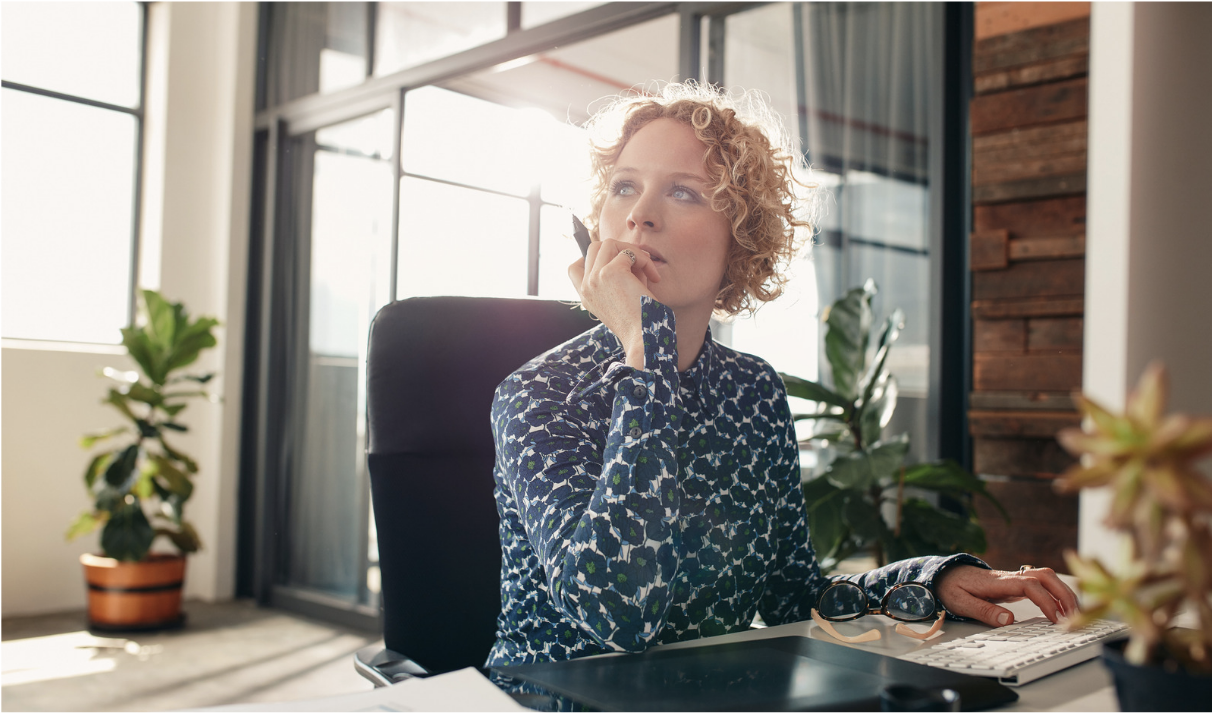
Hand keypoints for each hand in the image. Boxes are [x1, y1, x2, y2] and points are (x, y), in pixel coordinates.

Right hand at [569, 238, 660, 369]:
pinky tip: (654, 278)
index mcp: (585, 296)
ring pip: (609, 243)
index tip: (613, 260)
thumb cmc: (639, 321)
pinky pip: (629, 253)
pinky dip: (645, 261)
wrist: (642, 337)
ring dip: (632, 251)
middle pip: (594, 248)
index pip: (574, 267)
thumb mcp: (620, 298)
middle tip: (638, 262)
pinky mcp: (610, 272)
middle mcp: (586, 286)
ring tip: (647, 269)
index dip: (591, 257)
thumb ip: (617, 276)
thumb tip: (627, 251)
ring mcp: (595, 278)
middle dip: (619, 249)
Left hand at [935, 565, 1079, 626]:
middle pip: (1044, 576)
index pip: (1029, 585)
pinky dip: (1056, 592)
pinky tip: (1062, 607)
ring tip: (1075, 613)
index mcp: (997, 582)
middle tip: (1075, 616)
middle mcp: (1009, 577)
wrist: (944, 574)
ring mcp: (1013, 579)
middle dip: (1063, 593)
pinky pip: (1041, 583)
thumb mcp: (961, 602)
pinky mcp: (1014, 584)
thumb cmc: (951, 587)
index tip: (1056, 618)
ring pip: (1045, 576)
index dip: (1046, 601)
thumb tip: (1009, 619)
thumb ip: (984, 611)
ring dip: (1063, 592)